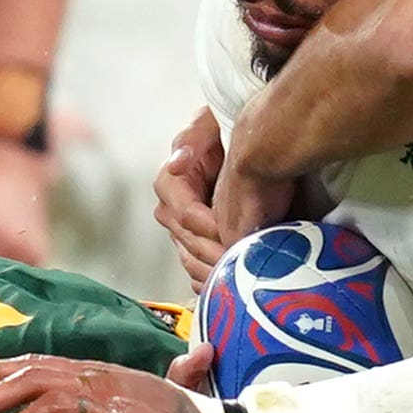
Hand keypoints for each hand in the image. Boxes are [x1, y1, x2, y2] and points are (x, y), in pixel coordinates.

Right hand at [151, 110, 227, 284]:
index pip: (186, 215)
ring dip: (211, 272)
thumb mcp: (208, 124)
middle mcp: (170, 210)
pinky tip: (227, 288)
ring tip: (237, 281)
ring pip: (190, 260)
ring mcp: (181, 230)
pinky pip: (195, 269)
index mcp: (170, 183)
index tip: (236, 235)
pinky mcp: (194, 243)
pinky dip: (208, 280)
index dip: (210, 228)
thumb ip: (193, 139)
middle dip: (214, 255)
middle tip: (242, 265)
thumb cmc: (224, 131)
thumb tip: (176, 163)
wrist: (242, 144)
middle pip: (188, 242)